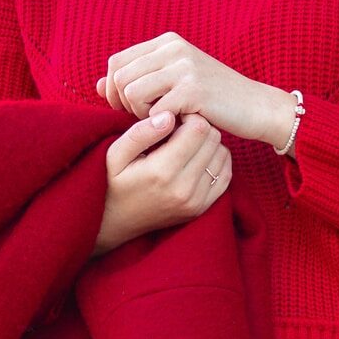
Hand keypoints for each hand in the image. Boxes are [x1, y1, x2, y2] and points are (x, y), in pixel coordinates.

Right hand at [91, 110, 232, 256]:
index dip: (190, 115)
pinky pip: (225, 175)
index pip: (199, 129)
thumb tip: (169, 116)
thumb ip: (141, 133)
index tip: (176, 117)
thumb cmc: (112, 182)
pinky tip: (198, 158)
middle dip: (200, 127)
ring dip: (209, 143)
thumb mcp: (115, 154)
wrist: (114, 222)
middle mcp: (184, 188)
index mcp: (162, 171)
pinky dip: (217, 161)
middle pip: (213, 139)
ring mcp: (195, 201)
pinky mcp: (201, 208)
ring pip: (222, 155)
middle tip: (181, 128)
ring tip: (188, 144)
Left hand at [95, 31, 298, 154]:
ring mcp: (184, 67)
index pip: (117, 62)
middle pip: (120, 77)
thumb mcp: (174, 84)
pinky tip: (175, 127)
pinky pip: (154, 112)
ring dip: (139, 115)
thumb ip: (138, 81)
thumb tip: (96, 86)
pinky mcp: (193, 90)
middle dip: (123, 105)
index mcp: (167, 43)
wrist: (256, 107)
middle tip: (143, 120)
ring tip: (159, 122)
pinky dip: (159, 126)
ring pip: (131, 92)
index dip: (112, 90)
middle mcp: (173, 49)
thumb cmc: (214, 101)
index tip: (125, 110)